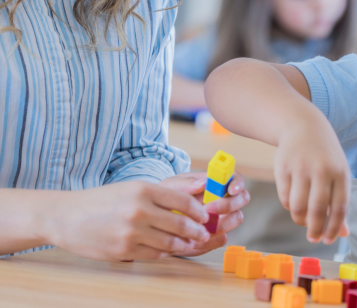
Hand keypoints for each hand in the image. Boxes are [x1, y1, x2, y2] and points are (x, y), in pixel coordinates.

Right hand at [44, 181, 210, 261]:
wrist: (66, 216)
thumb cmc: (103, 200)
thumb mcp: (133, 188)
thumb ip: (163, 194)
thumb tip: (196, 196)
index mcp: (143, 190)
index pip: (182, 202)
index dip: (198, 212)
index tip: (205, 217)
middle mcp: (138, 210)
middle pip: (180, 224)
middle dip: (197, 232)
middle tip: (203, 234)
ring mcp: (131, 232)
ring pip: (170, 242)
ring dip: (184, 245)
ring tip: (189, 244)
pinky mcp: (123, 250)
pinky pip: (154, 254)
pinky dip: (165, 252)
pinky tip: (168, 249)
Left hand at [159, 172, 249, 256]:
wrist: (159, 222)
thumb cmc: (167, 199)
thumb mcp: (170, 187)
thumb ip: (184, 184)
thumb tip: (202, 183)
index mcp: (216, 183)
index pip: (235, 178)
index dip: (238, 183)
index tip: (230, 190)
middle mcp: (224, 199)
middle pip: (243, 198)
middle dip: (229, 204)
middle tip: (209, 209)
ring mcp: (223, 217)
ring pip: (236, 219)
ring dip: (221, 222)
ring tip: (199, 225)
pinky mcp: (217, 236)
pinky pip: (223, 238)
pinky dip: (210, 239)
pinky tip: (194, 238)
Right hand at [274, 120, 350, 244]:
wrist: (303, 126)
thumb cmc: (326, 157)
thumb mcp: (339, 174)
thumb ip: (340, 203)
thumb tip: (343, 234)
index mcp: (340, 173)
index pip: (339, 208)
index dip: (334, 228)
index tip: (328, 240)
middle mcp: (321, 170)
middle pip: (317, 210)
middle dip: (315, 229)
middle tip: (313, 238)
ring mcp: (301, 168)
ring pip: (298, 206)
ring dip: (300, 220)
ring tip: (303, 221)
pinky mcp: (283, 168)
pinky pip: (285, 197)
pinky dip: (290, 206)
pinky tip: (294, 203)